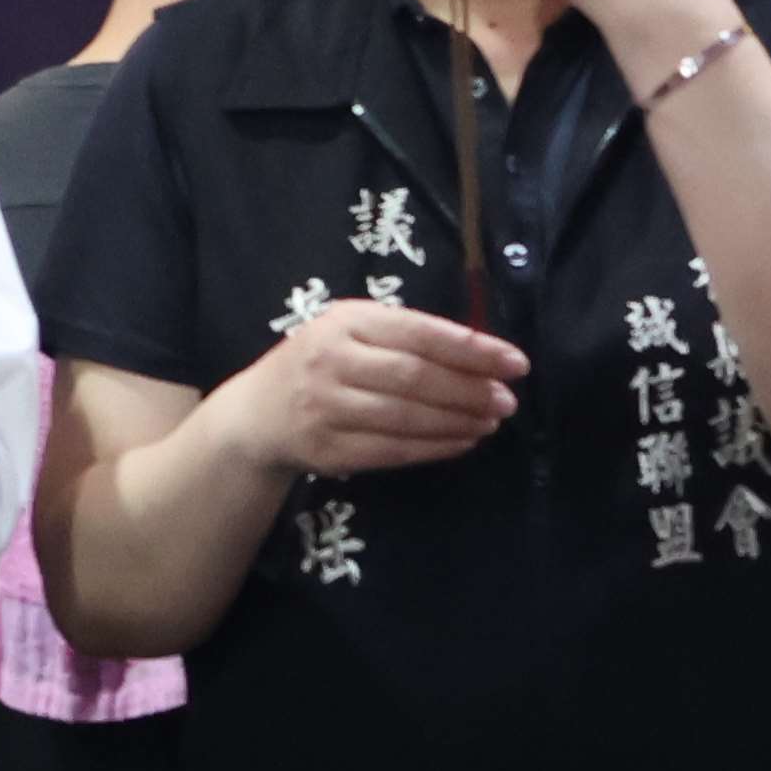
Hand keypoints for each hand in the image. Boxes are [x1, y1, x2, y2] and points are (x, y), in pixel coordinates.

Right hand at [227, 297, 525, 477]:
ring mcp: (326, 407)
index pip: (421, 333)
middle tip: (507, 401)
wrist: (255, 415)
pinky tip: (462, 441)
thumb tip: (482, 357)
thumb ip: (404, 337)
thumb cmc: (318, 364)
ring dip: (458, 421)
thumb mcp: (351, 332)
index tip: (516, 362)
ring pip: (407, 417)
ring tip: (491, 422)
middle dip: (470, 390)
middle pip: (416, 377)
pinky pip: (393, 450)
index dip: (473, 349)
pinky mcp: (328, 449)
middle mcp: (332, 361)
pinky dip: (435, 448)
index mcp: (345, 321)